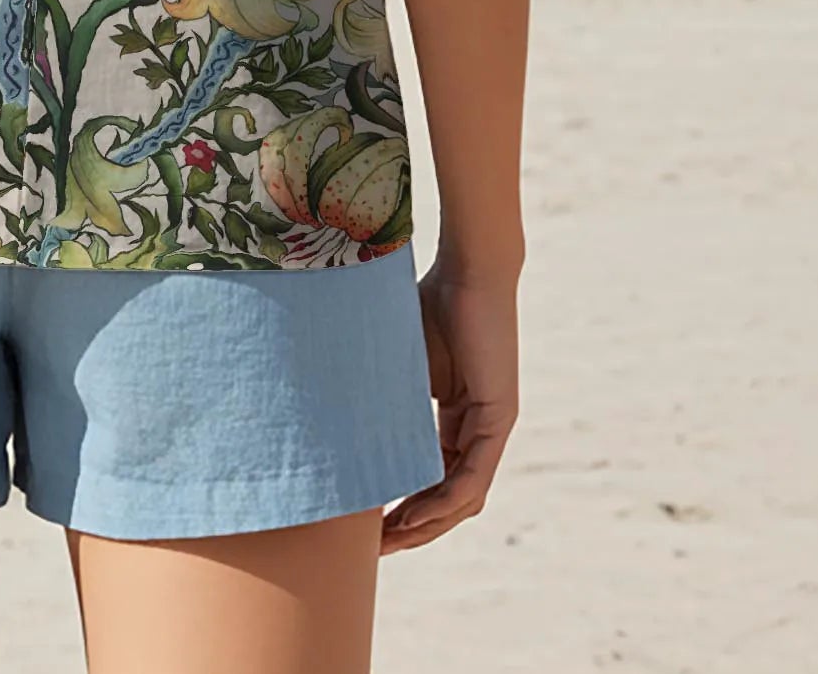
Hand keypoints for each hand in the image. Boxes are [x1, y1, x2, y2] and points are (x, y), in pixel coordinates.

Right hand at [381, 257, 519, 551]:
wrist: (468, 268)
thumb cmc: (428, 300)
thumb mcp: (394, 361)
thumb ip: (376, 392)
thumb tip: (318, 411)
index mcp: (454, 414)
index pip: (431, 476)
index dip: (401, 505)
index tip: (366, 525)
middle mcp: (476, 427)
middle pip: (447, 497)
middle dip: (412, 527)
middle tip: (374, 550)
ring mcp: (491, 425)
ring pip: (462, 497)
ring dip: (427, 525)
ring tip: (390, 542)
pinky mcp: (499, 417)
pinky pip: (473, 476)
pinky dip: (444, 501)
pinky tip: (414, 515)